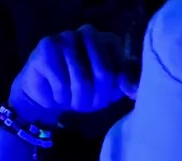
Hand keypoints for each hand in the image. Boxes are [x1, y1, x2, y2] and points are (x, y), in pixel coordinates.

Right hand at [9, 25, 139, 125]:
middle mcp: (89, 33)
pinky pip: (61, 83)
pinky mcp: (47, 47)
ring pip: (81, 80)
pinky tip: (58, 94)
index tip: (104, 100)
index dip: (112, 93)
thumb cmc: (83, 89)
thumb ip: (126, 84)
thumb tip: (134, 90)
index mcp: (109, 40)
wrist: (48, 93)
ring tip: (73, 102)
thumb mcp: (110, 90)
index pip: (120, 71)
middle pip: (103, 72)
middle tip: (88, 106)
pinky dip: (61, 97)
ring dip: (78, 101)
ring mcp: (67, 37)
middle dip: (97, 98)